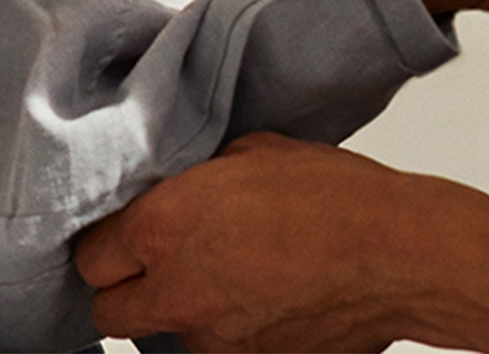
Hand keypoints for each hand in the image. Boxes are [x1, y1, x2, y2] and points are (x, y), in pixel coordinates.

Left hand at [78, 134, 440, 350]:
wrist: (398, 254)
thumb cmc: (335, 197)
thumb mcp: (248, 154)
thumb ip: (192, 178)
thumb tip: (175, 187)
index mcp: (163, 227)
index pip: (89, 255)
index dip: (107, 242)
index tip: (125, 232)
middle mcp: (176, 291)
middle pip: (107, 309)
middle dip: (124, 286)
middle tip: (157, 262)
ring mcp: (212, 339)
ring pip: (162, 333)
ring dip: (180, 308)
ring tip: (227, 275)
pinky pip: (214, 347)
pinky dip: (226, 328)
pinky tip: (260, 297)